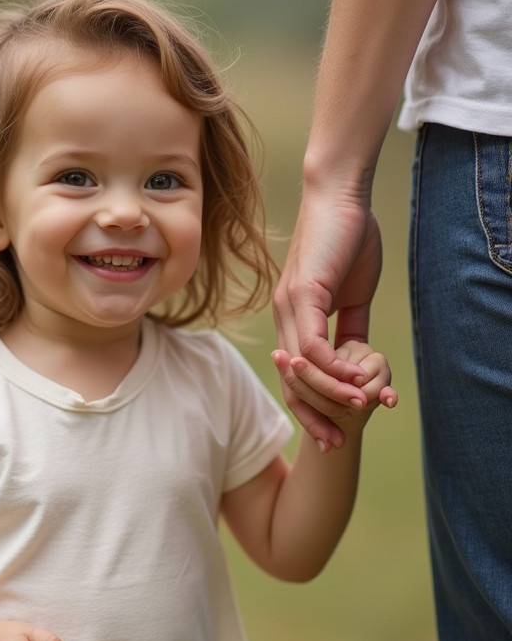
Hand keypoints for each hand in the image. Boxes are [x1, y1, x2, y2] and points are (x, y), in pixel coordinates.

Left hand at [273, 186, 383, 447]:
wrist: (341, 196)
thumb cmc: (347, 239)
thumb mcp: (351, 292)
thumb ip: (350, 325)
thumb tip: (356, 356)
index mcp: (292, 318)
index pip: (295, 376)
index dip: (312, 407)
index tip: (332, 431)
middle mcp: (283, 316)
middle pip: (291, 382)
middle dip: (313, 417)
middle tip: (334, 443)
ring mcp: (289, 306)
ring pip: (302, 369)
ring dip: (329, 396)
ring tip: (354, 415)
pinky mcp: (303, 294)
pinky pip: (314, 345)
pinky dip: (335, 369)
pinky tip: (357, 380)